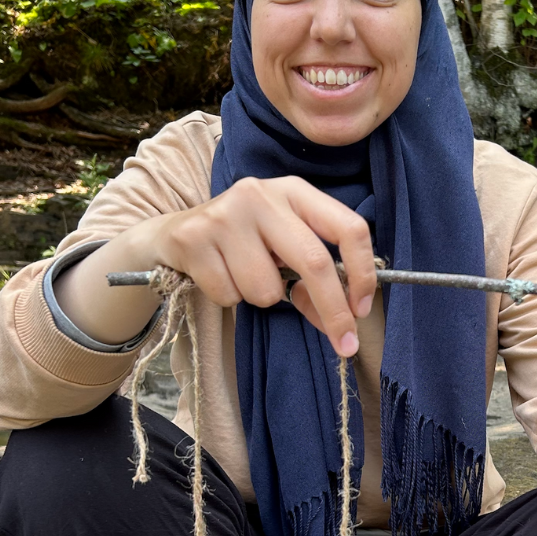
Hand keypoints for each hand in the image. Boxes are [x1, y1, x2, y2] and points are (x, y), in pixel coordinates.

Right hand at [125, 176, 376, 356]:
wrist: (173, 232)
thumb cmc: (242, 242)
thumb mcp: (282, 246)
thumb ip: (312, 277)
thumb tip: (341, 322)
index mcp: (293, 190)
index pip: (348, 226)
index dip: (363, 272)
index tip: (362, 309)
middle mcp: (261, 194)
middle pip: (314, 261)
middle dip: (334, 310)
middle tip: (346, 345)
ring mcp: (225, 213)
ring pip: (267, 288)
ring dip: (261, 298)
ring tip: (242, 275)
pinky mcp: (193, 237)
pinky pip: (229, 294)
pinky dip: (227, 297)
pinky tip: (217, 274)